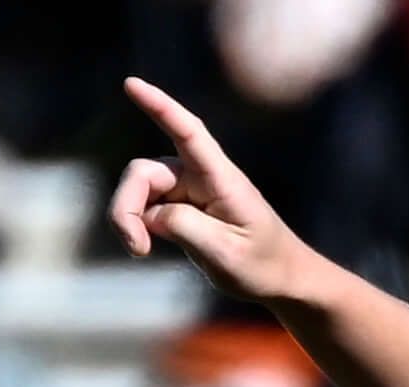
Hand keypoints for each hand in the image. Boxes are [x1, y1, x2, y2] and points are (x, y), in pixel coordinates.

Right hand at [110, 77, 318, 305]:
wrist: (281, 279)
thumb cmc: (262, 264)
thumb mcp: (225, 253)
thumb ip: (185, 227)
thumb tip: (150, 214)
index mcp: (221, 178)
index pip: (188, 132)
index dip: (160, 107)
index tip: (131, 84)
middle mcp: (200, 176)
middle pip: (145, 172)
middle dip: (127, 206)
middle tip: (136, 249)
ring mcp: (187, 190)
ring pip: (140, 190)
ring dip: (130, 219)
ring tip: (141, 251)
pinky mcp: (179, 208)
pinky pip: (145, 207)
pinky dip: (137, 226)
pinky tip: (146, 248)